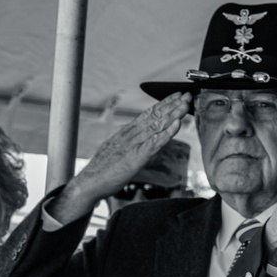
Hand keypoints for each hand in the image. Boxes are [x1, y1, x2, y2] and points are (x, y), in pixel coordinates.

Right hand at [50, 92, 190, 223]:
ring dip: (173, 114)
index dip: (163, 104)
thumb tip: (138, 140)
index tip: (175, 96)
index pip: (147, 114)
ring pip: (157, 125)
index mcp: (126, 132)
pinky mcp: (137, 157)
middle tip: (186, 94)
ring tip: (185, 104)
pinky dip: (167, 132)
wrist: (89, 183)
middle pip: (154, 115)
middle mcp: (130, 134)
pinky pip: (155, 142)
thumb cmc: (103, 170)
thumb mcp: (118, 151)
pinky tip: (177, 124)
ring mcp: (134, 144)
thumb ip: (129, 143)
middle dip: (172, 104)